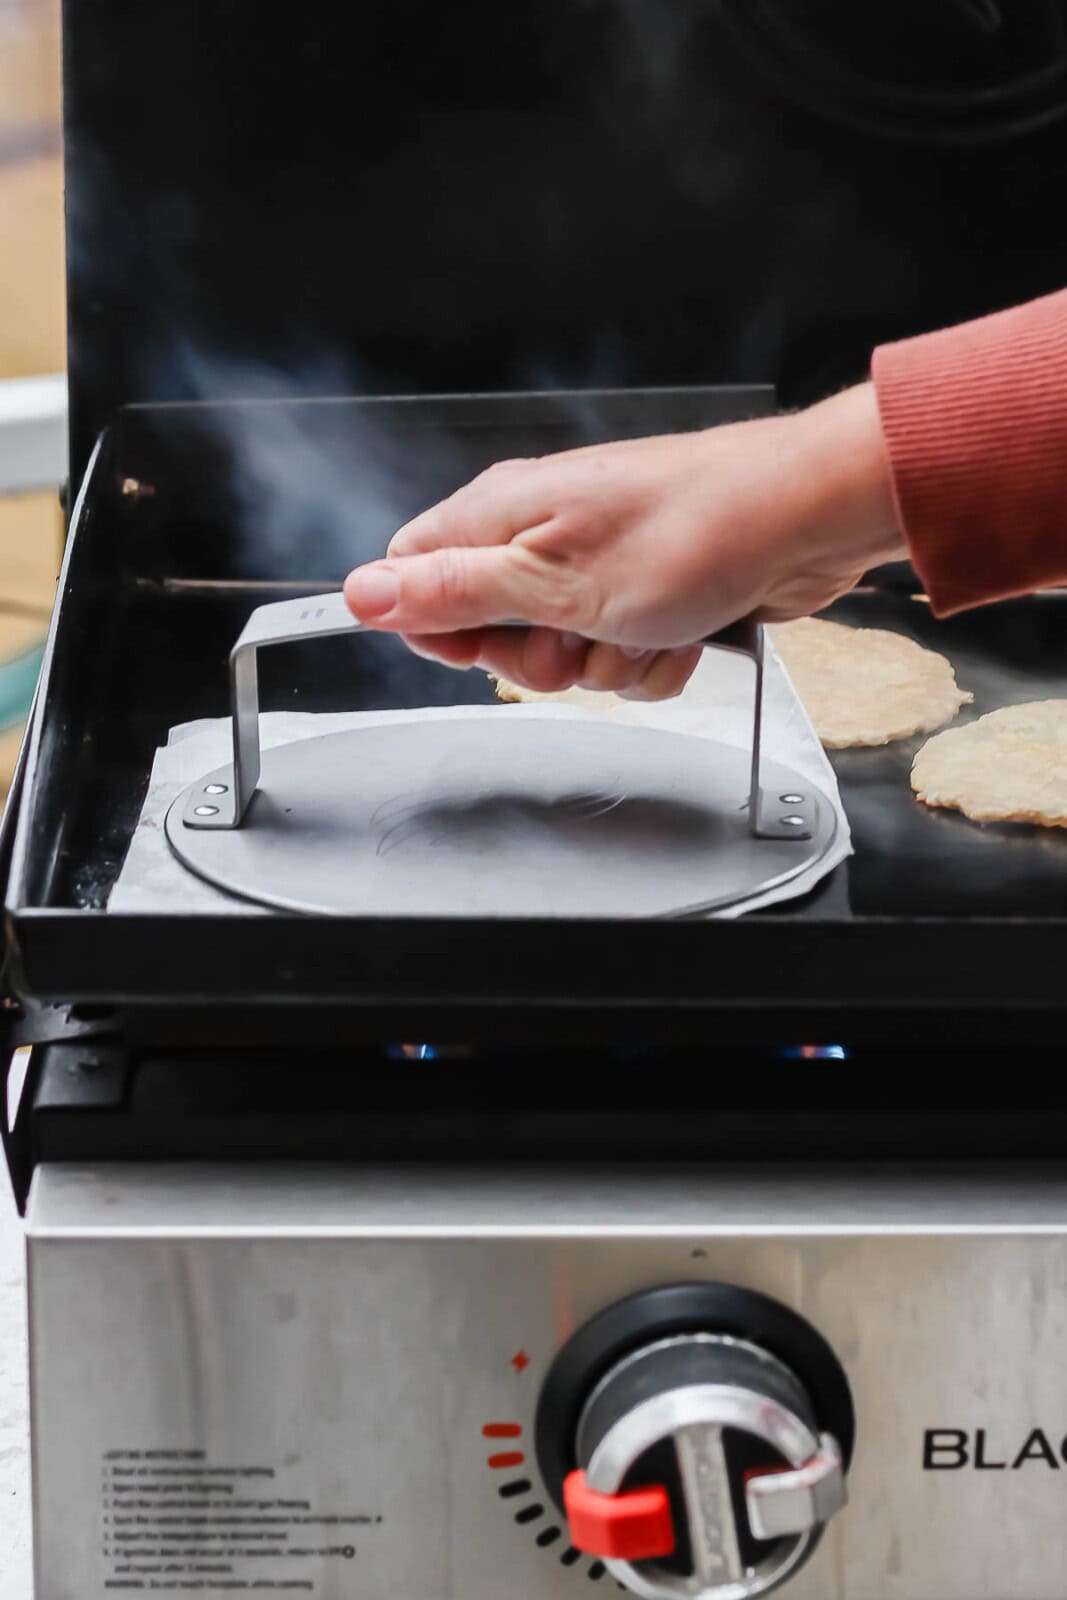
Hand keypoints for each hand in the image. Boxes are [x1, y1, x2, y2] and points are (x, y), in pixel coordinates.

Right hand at [343, 384, 903, 699]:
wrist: (802, 521)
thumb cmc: (692, 530)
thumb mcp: (550, 580)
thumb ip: (451, 593)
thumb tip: (361, 592)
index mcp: (502, 513)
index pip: (416, 577)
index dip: (439, 627)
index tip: (481, 643)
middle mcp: (544, 533)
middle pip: (489, 629)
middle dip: (536, 658)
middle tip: (577, 632)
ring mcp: (598, 564)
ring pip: (563, 653)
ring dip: (604, 662)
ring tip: (643, 624)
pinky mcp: (647, 592)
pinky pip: (622, 655)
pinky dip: (651, 658)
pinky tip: (678, 631)